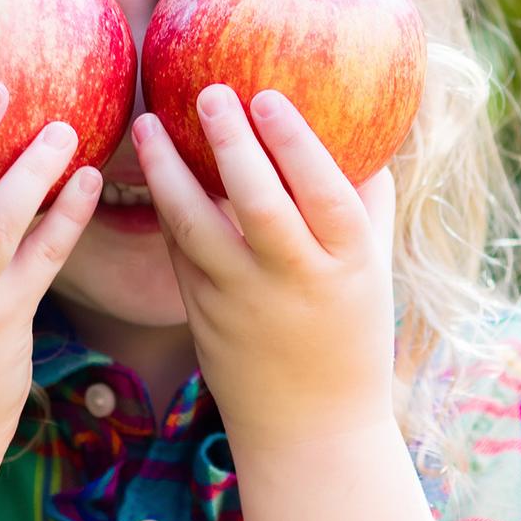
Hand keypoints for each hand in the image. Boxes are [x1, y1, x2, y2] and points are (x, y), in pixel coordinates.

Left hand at [132, 85, 396, 462]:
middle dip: (229, 142)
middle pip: (257, 203)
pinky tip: (152, 171)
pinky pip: (179, 252)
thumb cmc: (350, 335)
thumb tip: (364, 131)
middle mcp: (293, 281)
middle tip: (208, 90)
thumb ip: (367, 204)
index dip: (294, 141)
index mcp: (347, 265)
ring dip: (166, 172)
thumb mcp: (373, 271)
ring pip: (196, 227)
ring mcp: (241, 301)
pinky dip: (165, 209)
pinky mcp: (200, 316)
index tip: (268, 95)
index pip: (322, 192)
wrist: (309, 430)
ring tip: (146, 124)